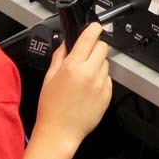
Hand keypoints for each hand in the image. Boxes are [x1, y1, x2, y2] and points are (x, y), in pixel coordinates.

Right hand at [25, 23, 111, 158]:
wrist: (60, 132)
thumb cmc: (52, 108)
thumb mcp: (49, 77)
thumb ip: (59, 56)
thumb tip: (66, 44)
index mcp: (73, 66)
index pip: (90, 37)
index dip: (93, 28)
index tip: (94, 26)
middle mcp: (89, 73)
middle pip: (102, 47)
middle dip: (95, 47)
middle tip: (85, 55)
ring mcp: (101, 84)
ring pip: (106, 62)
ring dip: (98, 64)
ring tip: (84, 76)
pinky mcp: (108, 95)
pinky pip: (108, 78)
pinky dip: (101, 78)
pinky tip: (89, 88)